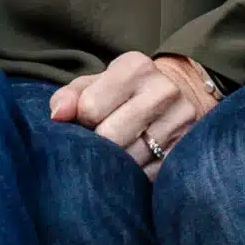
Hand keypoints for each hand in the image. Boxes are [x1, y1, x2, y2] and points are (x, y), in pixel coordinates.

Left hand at [49, 49, 220, 172]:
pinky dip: (135, 176)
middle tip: (94, 146)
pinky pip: (149, 175)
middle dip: (96, 147)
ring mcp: (180, 121)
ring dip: (114, 165)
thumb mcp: (96, 84)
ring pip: (130, 160)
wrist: (183, 92)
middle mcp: (163, 90)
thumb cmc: (126, 91)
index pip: (90, 108)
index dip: (80, 123)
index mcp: (135, 67)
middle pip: (110, 137)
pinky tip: (132, 166)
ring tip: (112, 156)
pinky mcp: (187, 149)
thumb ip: (70, 96)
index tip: (84, 124)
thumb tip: (57, 117)